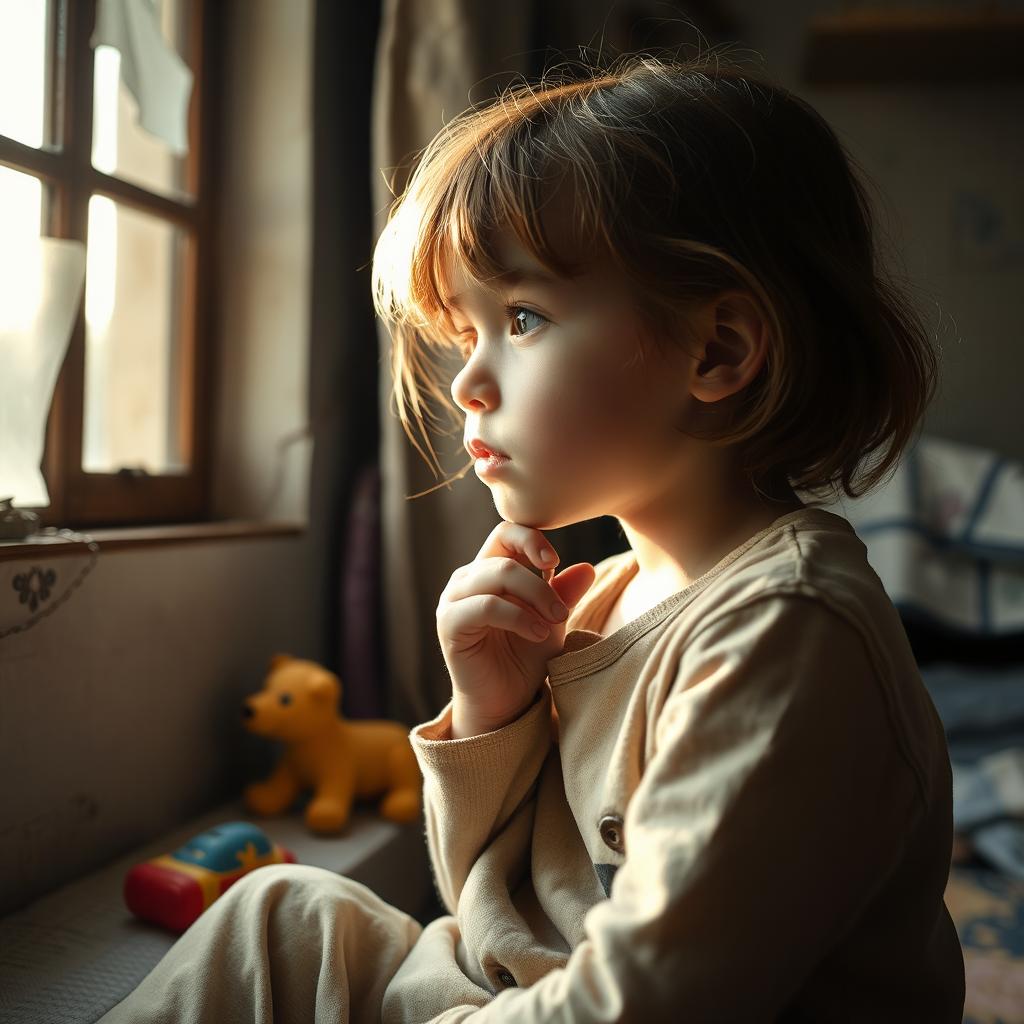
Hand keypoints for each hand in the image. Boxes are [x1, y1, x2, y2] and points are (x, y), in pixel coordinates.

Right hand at [436, 520, 596, 735]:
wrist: (506, 702)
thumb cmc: (525, 657)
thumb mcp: (552, 621)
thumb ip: (565, 594)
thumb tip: (588, 567)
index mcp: (491, 569)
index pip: (506, 532)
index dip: (531, 538)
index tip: (555, 560)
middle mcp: (469, 578)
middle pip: (505, 556)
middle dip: (541, 583)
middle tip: (563, 612)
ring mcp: (455, 599)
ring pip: (496, 576)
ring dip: (534, 597)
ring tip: (553, 623)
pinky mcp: (449, 624)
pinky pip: (485, 606)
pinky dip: (518, 617)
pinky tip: (536, 634)